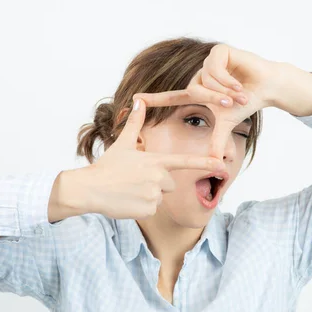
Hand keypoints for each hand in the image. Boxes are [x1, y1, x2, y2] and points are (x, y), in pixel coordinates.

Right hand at [60, 98, 225, 219]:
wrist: (90, 189)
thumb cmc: (107, 166)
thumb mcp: (122, 144)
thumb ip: (135, 124)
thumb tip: (138, 101)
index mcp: (155, 161)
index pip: (185, 162)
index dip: (205, 163)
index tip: (221, 164)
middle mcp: (158, 177)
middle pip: (170, 183)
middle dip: (157, 183)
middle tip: (136, 181)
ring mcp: (154, 195)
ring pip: (160, 198)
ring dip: (148, 196)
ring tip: (129, 191)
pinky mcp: (148, 210)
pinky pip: (152, 210)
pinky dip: (141, 207)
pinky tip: (128, 201)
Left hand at [133, 43, 280, 159]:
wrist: (266, 87)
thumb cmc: (246, 103)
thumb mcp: (227, 123)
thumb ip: (217, 141)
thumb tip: (215, 164)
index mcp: (197, 91)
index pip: (172, 97)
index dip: (154, 100)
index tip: (134, 100)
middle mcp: (199, 76)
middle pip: (194, 91)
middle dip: (213, 100)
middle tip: (231, 104)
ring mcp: (207, 62)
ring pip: (206, 80)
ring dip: (225, 91)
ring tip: (241, 94)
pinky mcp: (218, 51)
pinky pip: (216, 69)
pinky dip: (229, 81)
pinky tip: (240, 83)